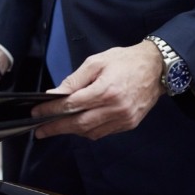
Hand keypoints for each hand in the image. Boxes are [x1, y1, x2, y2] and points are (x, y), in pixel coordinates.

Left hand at [31, 40, 164, 139]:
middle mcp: (115, 108)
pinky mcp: (129, 124)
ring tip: (57, 127)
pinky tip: (79, 125)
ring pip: (91, 132)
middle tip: (40, 131)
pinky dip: (89, 130)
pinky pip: (104, 132)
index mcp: (106, 90)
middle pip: (79, 124)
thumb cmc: (125, 61)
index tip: (37, 113)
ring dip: (72, 131)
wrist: (156, 68)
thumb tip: (56, 94)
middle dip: (57, 128)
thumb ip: (75, 80)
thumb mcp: (96, 62)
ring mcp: (124, 119)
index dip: (52, 110)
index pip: (72, 105)